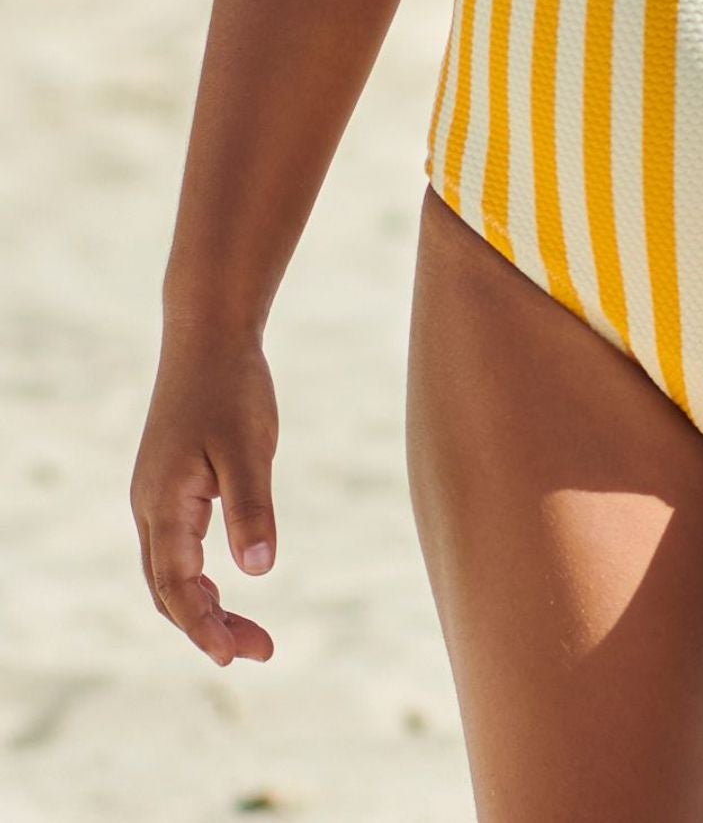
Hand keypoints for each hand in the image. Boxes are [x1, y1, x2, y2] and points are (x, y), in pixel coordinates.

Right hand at [130, 329, 279, 667]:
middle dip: (209, 627)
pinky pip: (178, 549)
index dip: (204, 626)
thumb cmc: (231, 388)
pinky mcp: (171, 486)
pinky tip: (233, 584)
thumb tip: (258, 571)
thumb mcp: (249, 448)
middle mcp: (151, 507)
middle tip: (261, 650)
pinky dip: (201, 578)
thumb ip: (252, 508)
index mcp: (163, 504)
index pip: (176, 586)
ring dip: (207, 606)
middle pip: (169, 590)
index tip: (234, 657)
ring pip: (171, 573)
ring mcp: (157, 497)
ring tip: (251, 634)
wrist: (208, 336)